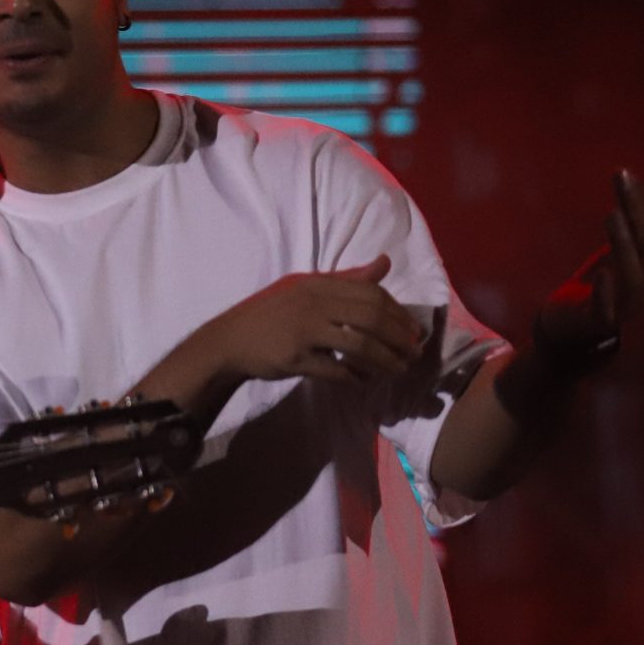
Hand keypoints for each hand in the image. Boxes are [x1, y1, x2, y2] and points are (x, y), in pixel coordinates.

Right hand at [193, 253, 426, 389]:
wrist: (229, 341)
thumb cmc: (272, 314)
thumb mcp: (307, 288)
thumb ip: (348, 279)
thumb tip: (386, 263)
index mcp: (318, 284)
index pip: (371, 294)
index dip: (398, 314)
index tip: (412, 331)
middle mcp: (313, 304)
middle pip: (370, 318)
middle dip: (398, 338)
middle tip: (414, 353)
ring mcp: (303, 331)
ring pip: (358, 345)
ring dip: (385, 361)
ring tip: (399, 370)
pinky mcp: (294, 358)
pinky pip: (334, 369)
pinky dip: (354, 377)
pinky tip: (364, 381)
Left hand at [537, 170, 643, 351]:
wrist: (570, 329)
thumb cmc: (596, 286)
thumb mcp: (617, 254)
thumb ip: (632, 229)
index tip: (628, 176)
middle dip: (637, 211)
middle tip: (620, 181)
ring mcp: (628, 307)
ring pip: (635, 275)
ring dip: (624, 244)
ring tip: (611, 215)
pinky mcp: (601, 322)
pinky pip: (608, 309)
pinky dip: (606, 290)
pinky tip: (601, 272)